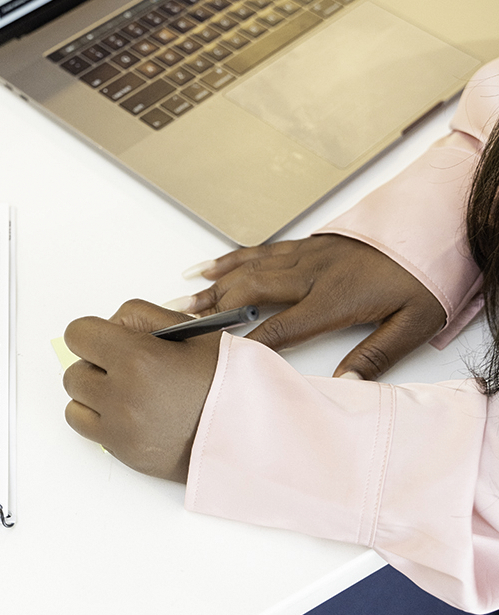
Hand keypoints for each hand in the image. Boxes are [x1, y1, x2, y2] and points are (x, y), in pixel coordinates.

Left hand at [63, 299, 220, 482]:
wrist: (249, 432)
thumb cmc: (227, 380)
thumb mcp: (193, 331)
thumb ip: (143, 318)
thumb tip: (112, 324)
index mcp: (138, 356)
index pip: (78, 334)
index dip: (93, 334)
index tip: (109, 340)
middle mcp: (122, 393)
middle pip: (74, 370)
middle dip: (95, 365)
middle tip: (126, 367)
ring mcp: (119, 427)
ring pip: (74, 401)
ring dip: (94, 394)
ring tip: (127, 392)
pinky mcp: (122, 451)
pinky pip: (85, 428)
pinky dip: (98, 418)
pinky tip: (127, 413)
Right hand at [174, 235, 445, 379]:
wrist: (434, 228)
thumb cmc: (423, 278)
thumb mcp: (412, 324)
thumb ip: (375, 356)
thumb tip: (345, 386)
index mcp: (335, 298)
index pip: (281, 328)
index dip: (248, 345)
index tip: (220, 358)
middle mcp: (313, 273)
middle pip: (251, 292)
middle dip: (213, 310)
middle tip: (180, 325)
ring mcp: (307, 254)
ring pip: (249, 269)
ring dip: (213, 286)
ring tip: (182, 301)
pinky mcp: (308, 243)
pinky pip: (260, 250)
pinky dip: (230, 259)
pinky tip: (209, 267)